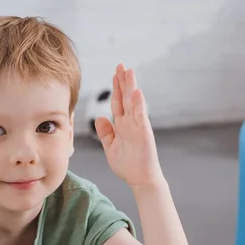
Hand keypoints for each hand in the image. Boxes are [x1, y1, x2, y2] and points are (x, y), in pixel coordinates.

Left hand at [94, 64, 163, 187]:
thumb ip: (106, 132)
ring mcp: (138, 127)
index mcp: (122, 125)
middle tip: (121, 65)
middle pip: (126, 98)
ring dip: (132, 87)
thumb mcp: (110, 147)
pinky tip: (137, 92)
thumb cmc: (127, 165)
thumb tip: (99, 118)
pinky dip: (139, 105)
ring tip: (130, 72)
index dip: (116, 88)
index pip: (118, 102)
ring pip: (134, 103)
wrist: (140, 180)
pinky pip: (141, 117)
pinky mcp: (145, 134)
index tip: (115, 73)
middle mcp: (131, 123)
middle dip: (123, 81)